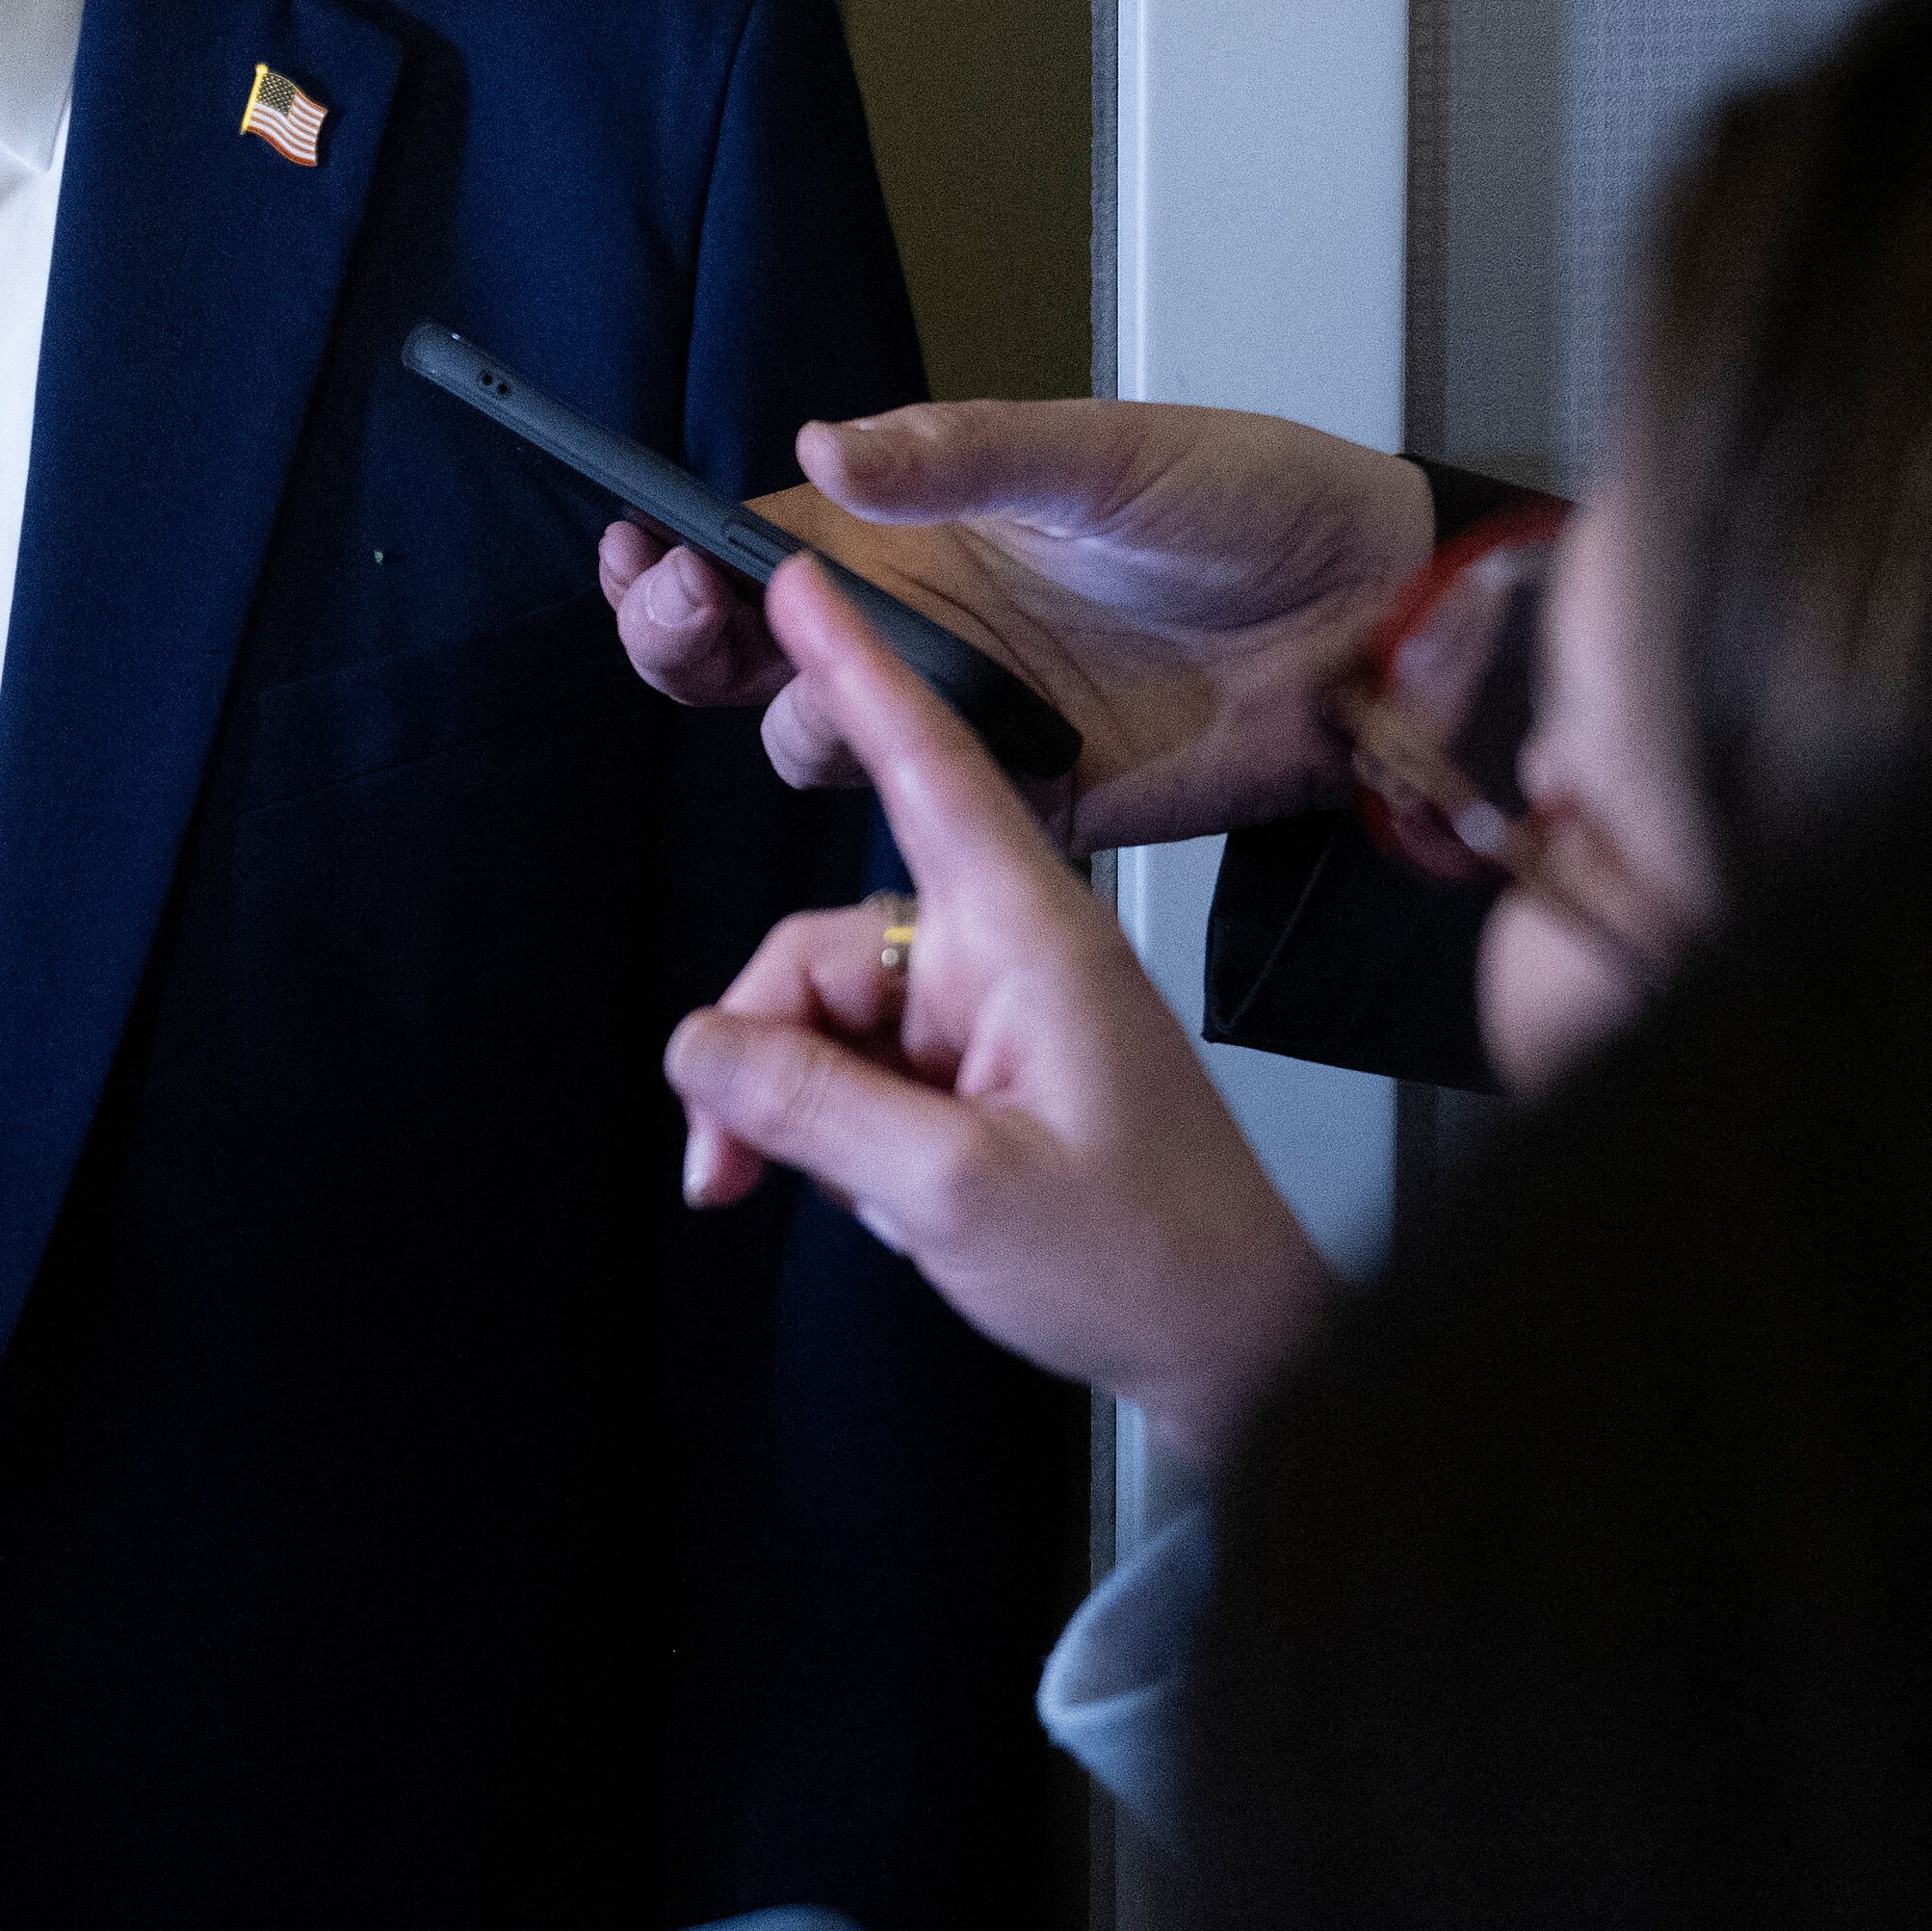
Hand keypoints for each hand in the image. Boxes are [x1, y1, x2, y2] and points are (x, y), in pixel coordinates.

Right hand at [601, 402, 1438, 849]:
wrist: (1379, 626)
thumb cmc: (1260, 508)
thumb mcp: (1108, 458)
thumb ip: (964, 454)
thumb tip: (829, 448)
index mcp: (922, 530)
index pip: (758, 542)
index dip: (682, 553)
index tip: (647, 550)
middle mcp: (922, 625)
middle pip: (744, 655)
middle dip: (683, 638)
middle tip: (687, 617)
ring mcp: (965, 719)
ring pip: (809, 743)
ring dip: (805, 717)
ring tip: (857, 685)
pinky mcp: (1020, 801)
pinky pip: (919, 825)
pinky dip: (899, 812)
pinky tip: (925, 776)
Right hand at [665, 558, 1327, 1466]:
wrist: (1235, 1350)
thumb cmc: (1150, 1257)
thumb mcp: (953, 1188)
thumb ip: (807, 1105)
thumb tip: (696, 1047)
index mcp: (1028, 937)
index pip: (927, 768)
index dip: (856, 671)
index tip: (797, 580)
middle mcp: (1005, 957)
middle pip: (820, 947)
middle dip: (756, 1050)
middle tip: (723, 1164)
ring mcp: (995, 1018)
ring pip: (826, 1020)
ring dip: (788, 1109)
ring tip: (794, 1197)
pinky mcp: (987, 1075)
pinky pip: (862, 1072)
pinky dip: (832, 1134)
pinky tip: (869, 1199)